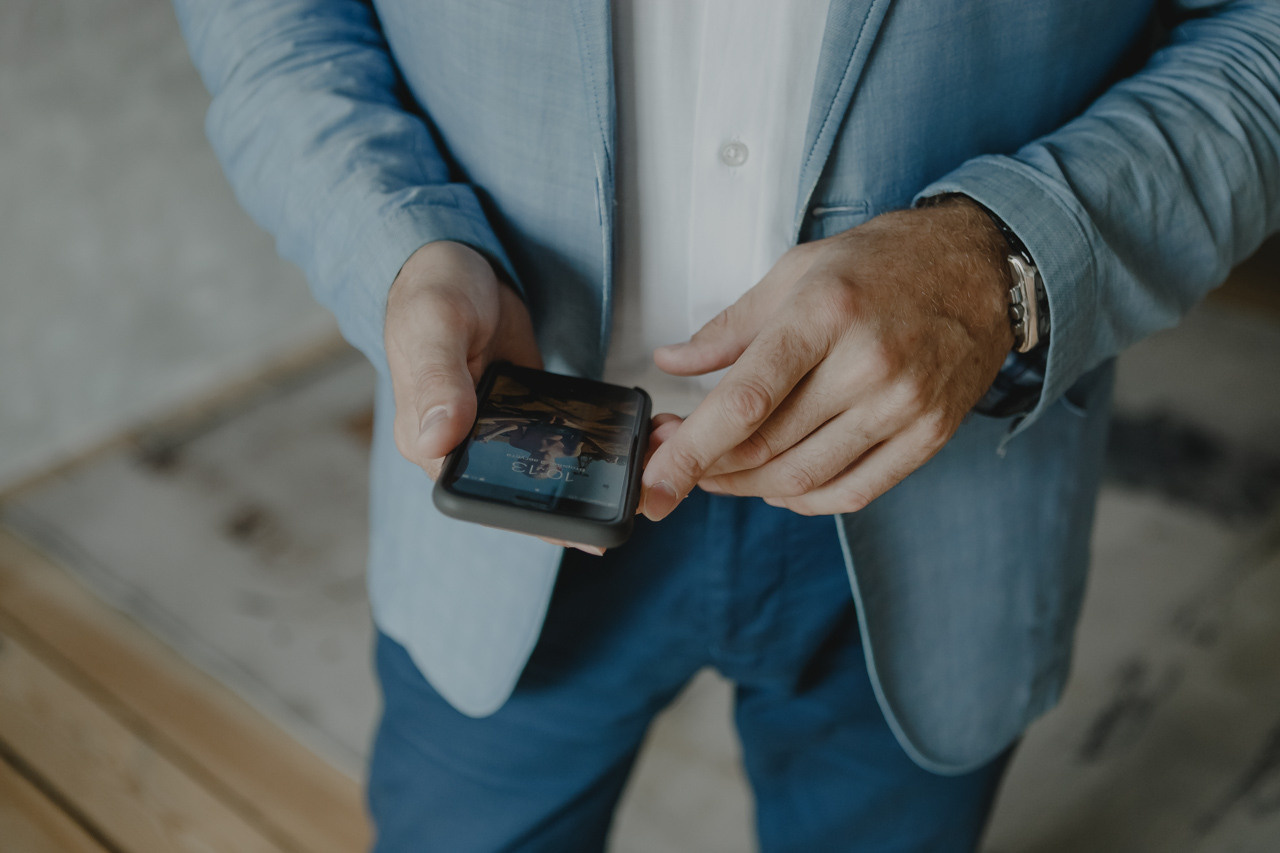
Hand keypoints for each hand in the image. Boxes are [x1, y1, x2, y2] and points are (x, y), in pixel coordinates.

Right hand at [385, 242, 602, 554]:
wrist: (458, 261)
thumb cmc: (433, 289)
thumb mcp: (436, 327)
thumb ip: (438, 382)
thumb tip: (437, 439)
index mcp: (425, 439)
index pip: (474, 495)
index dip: (523, 512)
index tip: (573, 521)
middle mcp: (457, 444)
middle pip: (514, 490)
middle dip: (566, 501)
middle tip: (621, 503)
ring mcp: (491, 429)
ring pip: (538, 468)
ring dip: (580, 474)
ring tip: (632, 479)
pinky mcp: (518, 411)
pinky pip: (552, 435)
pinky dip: (581, 440)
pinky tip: (620, 444)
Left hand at [640, 197, 1014, 519]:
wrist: (981, 268)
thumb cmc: (884, 265)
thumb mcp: (798, 271)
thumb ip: (730, 327)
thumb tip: (672, 362)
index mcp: (825, 314)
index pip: (745, 400)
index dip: (691, 450)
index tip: (653, 482)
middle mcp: (868, 365)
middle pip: (767, 446)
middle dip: (707, 466)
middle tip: (674, 461)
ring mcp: (903, 406)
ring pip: (803, 478)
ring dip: (747, 486)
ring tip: (721, 470)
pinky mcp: (927, 436)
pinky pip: (852, 492)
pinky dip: (803, 499)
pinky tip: (778, 483)